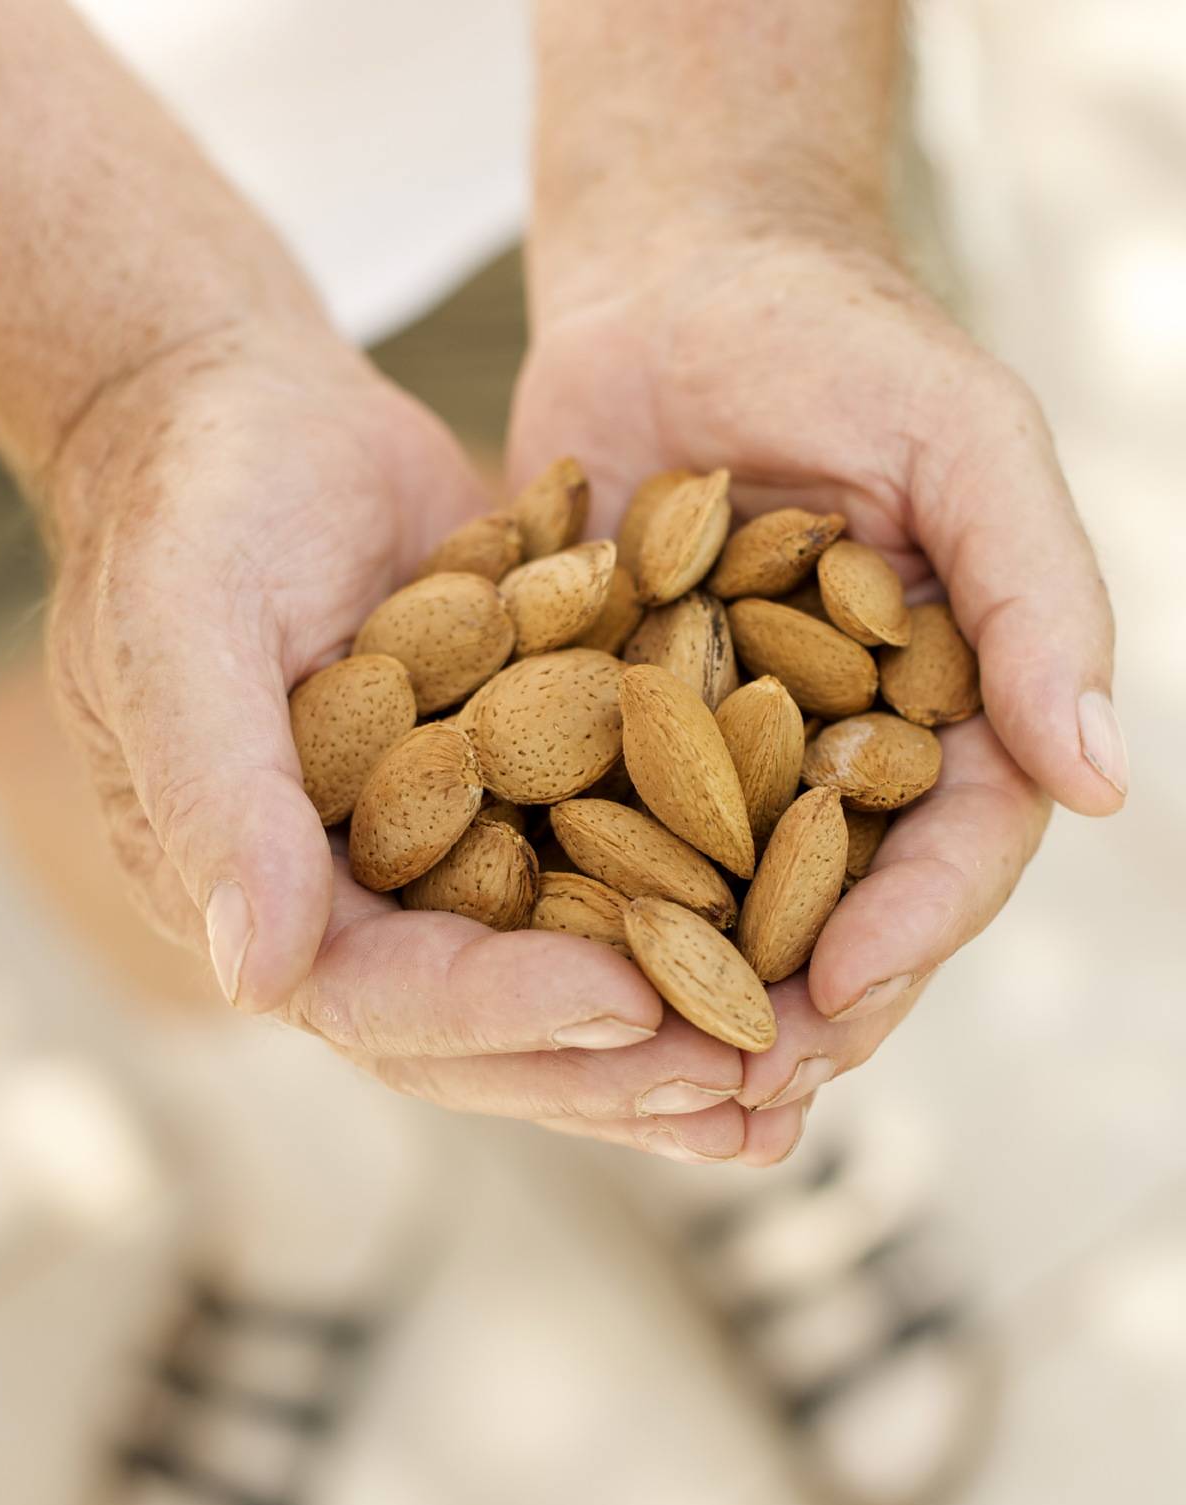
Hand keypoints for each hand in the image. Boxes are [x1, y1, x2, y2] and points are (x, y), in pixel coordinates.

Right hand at [46, 323, 808, 1164]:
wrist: (258, 423)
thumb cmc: (196, 506)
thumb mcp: (182, 626)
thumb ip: (214, 792)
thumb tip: (256, 977)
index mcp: (260, 896)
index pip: (376, 997)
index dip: (497, 1011)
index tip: (626, 1002)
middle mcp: (356, 909)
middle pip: (485, 1034)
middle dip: (611, 1065)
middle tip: (742, 1084)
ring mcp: (446, 866)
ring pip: (561, 983)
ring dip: (671, 1036)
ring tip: (790, 1077)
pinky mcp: (521, 807)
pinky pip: (610, 889)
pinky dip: (694, 929)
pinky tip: (796, 958)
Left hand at [509, 215, 1126, 1124]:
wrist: (675, 281)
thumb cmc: (840, 335)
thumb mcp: (962, 436)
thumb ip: (1036, 593)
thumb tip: (1105, 783)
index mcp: (951, 703)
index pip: (957, 843)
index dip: (913, 927)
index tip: (843, 989)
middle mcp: (843, 749)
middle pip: (840, 907)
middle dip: (801, 1002)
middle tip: (743, 1086)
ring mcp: (726, 754)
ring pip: (722, 905)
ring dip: (694, 998)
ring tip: (649, 1080)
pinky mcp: (616, 737)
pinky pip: (604, 840)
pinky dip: (582, 915)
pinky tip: (537, 980)